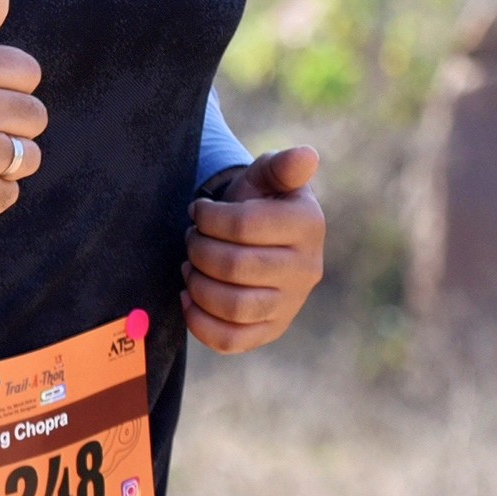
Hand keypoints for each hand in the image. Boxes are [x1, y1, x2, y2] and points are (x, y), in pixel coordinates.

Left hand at [184, 144, 325, 353]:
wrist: (262, 240)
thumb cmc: (259, 202)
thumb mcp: (266, 177)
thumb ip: (281, 166)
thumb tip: (306, 155)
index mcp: (308, 224)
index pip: (244, 225)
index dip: (208, 217)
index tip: (199, 210)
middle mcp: (307, 269)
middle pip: (235, 267)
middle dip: (199, 250)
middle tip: (191, 238)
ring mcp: (290, 305)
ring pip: (234, 307)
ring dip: (197, 285)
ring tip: (190, 266)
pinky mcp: (270, 331)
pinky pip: (231, 340)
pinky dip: (199, 322)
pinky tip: (188, 297)